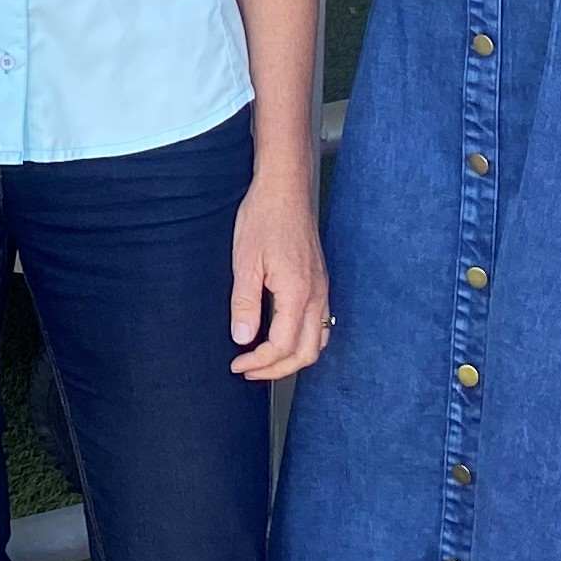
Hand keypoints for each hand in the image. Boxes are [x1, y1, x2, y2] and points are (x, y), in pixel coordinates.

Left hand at [229, 175, 330, 382]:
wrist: (286, 190)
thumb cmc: (264, 219)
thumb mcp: (245, 261)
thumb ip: (245, 304)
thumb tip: (243, 339)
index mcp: (298, 294)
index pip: (283, 346)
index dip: (259, 362)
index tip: (237, 364)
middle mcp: (317, 296)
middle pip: (307, 353)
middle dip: (278, 370)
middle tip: (248, 370)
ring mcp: (322, 290)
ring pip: (319, 342)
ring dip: (293, 359)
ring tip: (265, 361)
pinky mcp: (321, 283)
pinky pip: (321, 325)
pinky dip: (304, 342)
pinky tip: (284, 337)